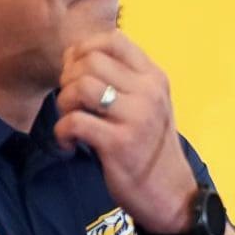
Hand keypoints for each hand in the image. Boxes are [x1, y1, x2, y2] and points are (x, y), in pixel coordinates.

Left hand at [54, 31, 198, 233]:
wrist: (171, 196)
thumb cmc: (150, 149)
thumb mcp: (148, 105)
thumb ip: (122, 79)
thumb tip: (74, 55)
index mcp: (155, 78)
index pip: (114, 39)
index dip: (85, 50)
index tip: (77, 73)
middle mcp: (149, 92)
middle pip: (90, 61)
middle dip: (69, 79)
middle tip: (72, 104)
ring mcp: (136, 117)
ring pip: (80, 87)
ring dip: (65, 104)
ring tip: (71, 123)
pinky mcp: (119, 143)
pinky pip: (74, 122)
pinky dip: (62, 133)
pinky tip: (70, 145)